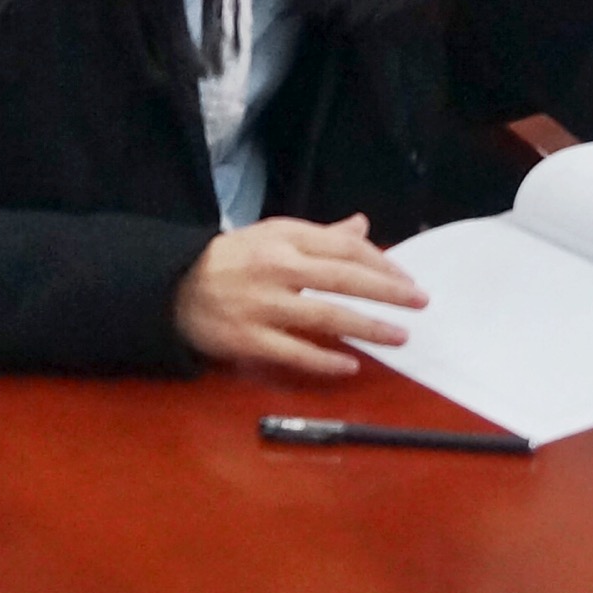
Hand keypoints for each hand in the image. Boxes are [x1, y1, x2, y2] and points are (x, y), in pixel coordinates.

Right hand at [172, 212, 423, 377]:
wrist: (172, 285)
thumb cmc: (235, 258)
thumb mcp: (276, 235)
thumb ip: (322, 236)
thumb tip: (363, 227)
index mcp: (288, 238)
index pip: (346, 249)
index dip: (383, 263)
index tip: (408, 280)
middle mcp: (278, 269)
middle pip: (343, 279)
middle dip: (387, 292)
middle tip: (420, 303)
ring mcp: (262, 305)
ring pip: (325, 317)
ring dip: (367, 328)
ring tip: (398, 337)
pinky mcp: (247, 339)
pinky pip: (293, 352)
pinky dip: (324, 360)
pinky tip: (350, 365)